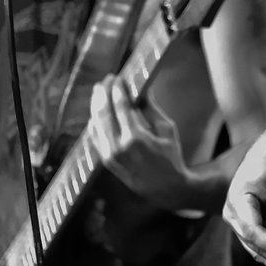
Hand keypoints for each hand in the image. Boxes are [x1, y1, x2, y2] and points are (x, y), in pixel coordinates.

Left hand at [88, 76, 196, 211]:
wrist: (166, 188)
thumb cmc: (171, 157)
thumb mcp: (166, 129)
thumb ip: (151, 108)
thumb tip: (141, 88)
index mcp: (135, 137)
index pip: (120, 105)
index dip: (117, 89)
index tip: (117, 77)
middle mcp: (118, 146)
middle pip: (103, 112)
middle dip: (103, 92)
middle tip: (106, 80)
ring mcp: (109, 155)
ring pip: (95, 123)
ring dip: (96, 104)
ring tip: (99, 90)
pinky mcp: (105, 161)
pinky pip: (94, 137)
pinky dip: (94, 121)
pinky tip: (97, 111)